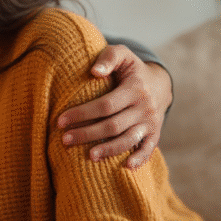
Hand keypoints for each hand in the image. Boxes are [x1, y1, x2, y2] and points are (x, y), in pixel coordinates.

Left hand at [57, 44, 172, 168]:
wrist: (160, 83)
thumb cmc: (131, 69)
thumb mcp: (122, 54)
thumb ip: (108, 57)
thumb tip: (94, 71)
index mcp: (134, 89)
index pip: (105, 105)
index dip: (82, 114)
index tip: (61, 120)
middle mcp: (144, 107)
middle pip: (113, 125)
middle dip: (87, 134)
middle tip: (65, 140)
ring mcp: (150, 122)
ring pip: (128, 140)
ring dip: (108, 149)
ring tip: (88, 156)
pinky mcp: (155, 134)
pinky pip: (148, 149)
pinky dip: (139, 159)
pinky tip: (125, 166)